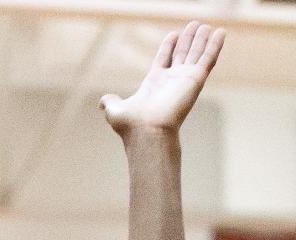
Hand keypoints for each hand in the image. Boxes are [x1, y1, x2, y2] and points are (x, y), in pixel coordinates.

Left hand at [101, 22, 223, 138]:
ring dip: (202, 40)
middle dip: (188, 40)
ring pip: (196, 54)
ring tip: (206, 25)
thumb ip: (110, 102)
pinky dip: (215, 46)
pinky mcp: (195, 80)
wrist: (147, 132)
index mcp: (154, 83)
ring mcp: (185, 80)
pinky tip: (221, 33)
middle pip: (182, 54)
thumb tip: (102, 101)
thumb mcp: (114, 110)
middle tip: (194, 25)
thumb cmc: (131, 125)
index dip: (168, 46)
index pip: (164, 59)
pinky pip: (208, 59)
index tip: (173, 34)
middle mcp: (171, 81)